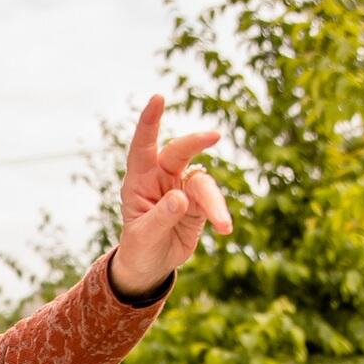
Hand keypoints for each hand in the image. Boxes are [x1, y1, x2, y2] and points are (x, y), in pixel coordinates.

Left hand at [110, 94, 232, 298]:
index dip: (150, 122)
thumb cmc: (139, 248)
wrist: (150, 266)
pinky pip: (213, 201)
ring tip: (222, 225)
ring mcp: (183, 188)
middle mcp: (162, 178)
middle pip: (180, 152)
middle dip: (195, 142)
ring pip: (203, 183)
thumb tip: (182, 197)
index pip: (142, 146)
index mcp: (139, 180)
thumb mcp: (143, 236)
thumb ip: (160, 217)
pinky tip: (225, 228)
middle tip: (214, 136)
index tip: (158, 98)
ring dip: (214, 203)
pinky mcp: (199, 202)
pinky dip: (220, 213)